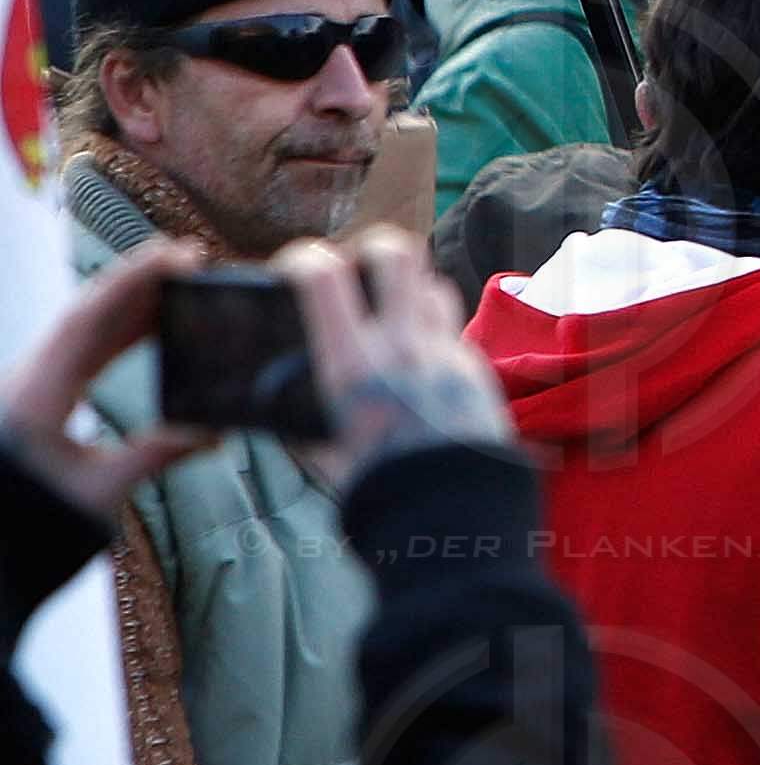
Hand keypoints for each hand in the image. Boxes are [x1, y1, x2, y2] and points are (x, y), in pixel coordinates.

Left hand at [0, 234, 209, 520]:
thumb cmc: (30, 526)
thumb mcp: (97, 494)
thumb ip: (155, 455)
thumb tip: (214, 431)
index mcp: (38, 395)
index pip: (89, 318)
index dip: (133, 279)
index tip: (177, 256)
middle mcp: (30, 381)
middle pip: (88, 313)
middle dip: (138, 281)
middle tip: (192, 260)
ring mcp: (32, 387)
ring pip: (85, 328)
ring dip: (132, 304)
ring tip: (183, 286)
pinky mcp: (40, 397)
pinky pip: (84, 349)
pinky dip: (121, 330)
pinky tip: (151, 328)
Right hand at [284, 229, 510, 494]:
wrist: (452, 515)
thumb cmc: (379, 491)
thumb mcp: (322, 454)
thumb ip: (300, 419)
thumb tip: (278, 397)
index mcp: (352, 366)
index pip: (324, 278)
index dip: (303, 258)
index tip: (293, 265)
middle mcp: (402, 346)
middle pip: (396, 253)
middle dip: (372, 249)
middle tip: (357, 269)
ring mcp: (445, 350)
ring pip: (431, 283)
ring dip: (408, 290)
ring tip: (388, 315)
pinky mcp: (475, 364)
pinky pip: (451, 326)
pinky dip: (431, 329)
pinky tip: (416, 359)